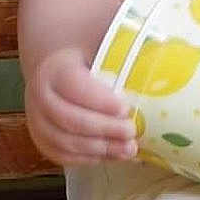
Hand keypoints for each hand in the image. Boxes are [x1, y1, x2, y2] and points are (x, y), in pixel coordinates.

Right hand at [24, 46, 137, 166]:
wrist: (53, 69)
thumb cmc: (84, 54)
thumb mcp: (97, 40)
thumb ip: (121, 44)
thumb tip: (162, 44)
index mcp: (55, 68)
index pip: (75, 87)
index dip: (100, 101)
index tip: (126, 108)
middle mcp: (40, 96)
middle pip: (71, 119)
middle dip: (104, 129)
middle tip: (131, 131)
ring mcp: (38, 122)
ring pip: (66, 142)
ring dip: (100, 149)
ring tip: (128, 149)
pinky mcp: (42, 140)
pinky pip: (63, 156)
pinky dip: (89, 160)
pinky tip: (112, 156)